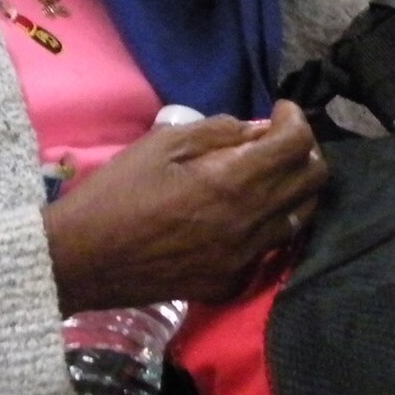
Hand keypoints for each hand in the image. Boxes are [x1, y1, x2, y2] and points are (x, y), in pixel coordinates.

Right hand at [43, 100, 324, 311]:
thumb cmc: (116, 193)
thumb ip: (217, 132)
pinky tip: (240, 217)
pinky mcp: (229, 284)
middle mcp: (250, 223)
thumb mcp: (162, 143)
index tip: (280, 110)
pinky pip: (267, 251)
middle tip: (277, 140)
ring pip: (298, 219)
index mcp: (234, 182)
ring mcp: (243, 259)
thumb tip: (256, 130)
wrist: (82, 261)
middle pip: (313, 182)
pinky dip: (265, 227)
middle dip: (304, 151)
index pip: (296, 144)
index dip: (296, 118)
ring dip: (292, 190)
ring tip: (265, 176)